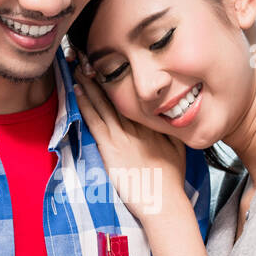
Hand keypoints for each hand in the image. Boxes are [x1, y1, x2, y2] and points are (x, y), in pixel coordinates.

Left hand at [68, 51, 187, 221]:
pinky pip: (95, 121)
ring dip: (89, 83)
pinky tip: (77, 91)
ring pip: (103, 103)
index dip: (120, 78)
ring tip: (78, 65)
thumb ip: (170, 132)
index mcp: (154, 124)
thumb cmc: (171, 181)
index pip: (135, 95)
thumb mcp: (179, 149)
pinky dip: (85, 105)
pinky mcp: (111, 149)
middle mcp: (138, 126)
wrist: (164, 201)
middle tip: (88, 54)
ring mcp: (124, 137)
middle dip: (102, 73)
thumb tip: (168, 118)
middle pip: (117, 94)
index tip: (113, 62)